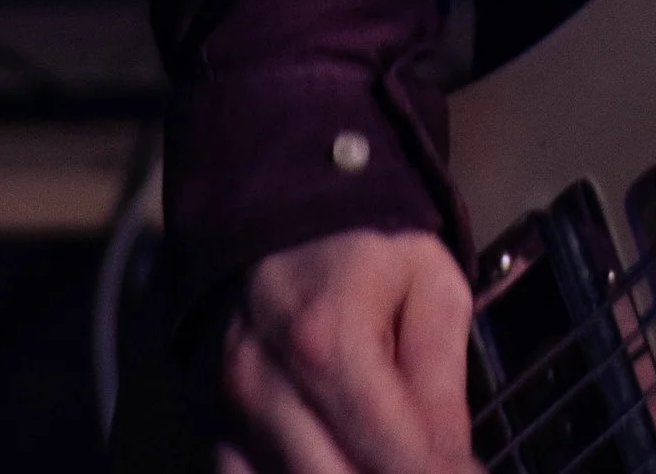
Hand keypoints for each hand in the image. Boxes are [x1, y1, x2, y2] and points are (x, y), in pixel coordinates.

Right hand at [218, 229, 478, 473]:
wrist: (278, 208)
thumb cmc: (366, 247)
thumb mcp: (429, 286)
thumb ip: (441, 380)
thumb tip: (453, 468)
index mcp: (326, 341)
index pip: (392, 456)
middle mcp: (261, 386)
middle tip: (429, 464)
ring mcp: (221, 412)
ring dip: (341, 473)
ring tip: (378, 454)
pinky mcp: (203, 428)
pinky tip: (334, 457)